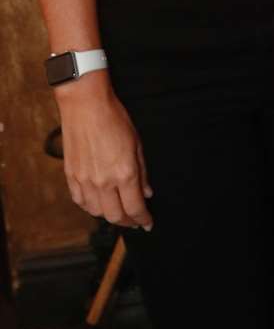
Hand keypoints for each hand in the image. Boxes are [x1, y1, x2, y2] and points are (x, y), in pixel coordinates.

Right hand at [55, 74, 152, 228]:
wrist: (85, 105)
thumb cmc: (114, 119)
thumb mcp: (137, 144)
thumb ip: (142, 172)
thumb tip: (146, 193)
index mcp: (124, 173)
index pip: (135, 208)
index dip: (143, 219)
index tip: (148, 223)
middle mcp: (103, 181)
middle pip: (115, 216)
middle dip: (128, 222)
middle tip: (135, 220)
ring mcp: (84, 180)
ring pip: (96, 212)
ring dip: (109, 215)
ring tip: (118, 210)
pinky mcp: (71, 175)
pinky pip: (80, 201)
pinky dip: (90, 206)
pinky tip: (98, 203)